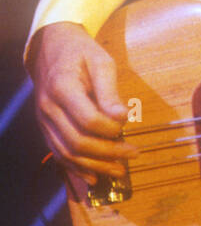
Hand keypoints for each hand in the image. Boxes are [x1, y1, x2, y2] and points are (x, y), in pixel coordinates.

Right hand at [28, 22, 134, 183]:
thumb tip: (122, 117)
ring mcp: (44, 121)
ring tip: (120, 170)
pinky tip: (96, 177)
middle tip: (132, 153)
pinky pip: (59, 154)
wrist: (51, 49)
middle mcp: (48, 108)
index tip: (129, 126)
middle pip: (77, 142)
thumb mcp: (101, 62)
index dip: (111, 129)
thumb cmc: (81, 53)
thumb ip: (110, 91)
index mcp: (62, 88)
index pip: (88, 120)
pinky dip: (77, 169)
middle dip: (108, 152)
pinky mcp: (46, 129)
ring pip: (67, 153)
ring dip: (95, 166)